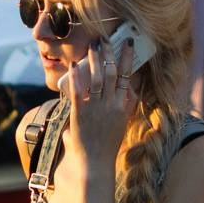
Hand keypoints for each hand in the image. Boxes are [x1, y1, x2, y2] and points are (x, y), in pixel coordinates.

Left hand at [60, 41, 136, 164]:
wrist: (94, 163)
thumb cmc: (107, 144)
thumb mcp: (122, 123)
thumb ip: (125, 105)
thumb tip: (130, 88)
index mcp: (123, 107)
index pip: (127, 77)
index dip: (127, 58)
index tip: (128, 43)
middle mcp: (111, 105)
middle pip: (111, 73)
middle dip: (108, 53)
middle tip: (104, 39)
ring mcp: (95, 109)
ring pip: (96, 78)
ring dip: (94, 60)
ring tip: (92, 46)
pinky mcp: (80, 114)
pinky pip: (78, 91)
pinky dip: (76, 76)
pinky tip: (73, 65)